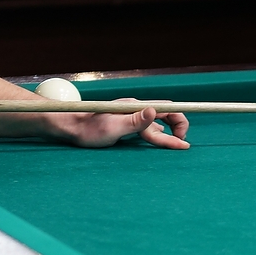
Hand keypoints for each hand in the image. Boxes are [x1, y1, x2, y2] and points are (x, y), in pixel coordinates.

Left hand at [58, 98, 188, 149]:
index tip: (185, 139)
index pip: (167, 109)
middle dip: (177, 129)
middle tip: (183, 146)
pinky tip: (160, 139)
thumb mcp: (113, 128)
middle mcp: (135, 109)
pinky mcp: (124, 124)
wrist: (70, 127)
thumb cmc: (89, 129)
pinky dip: (156, 135)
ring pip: (155, 125)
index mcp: (135, 107)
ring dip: (168, 134)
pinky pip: (146, 129)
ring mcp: (129, 116)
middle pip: (165, 116)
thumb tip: (155, 110)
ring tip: (178, 145)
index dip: (180, 121)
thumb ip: (135, 121)